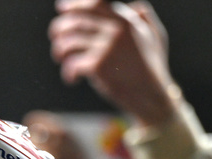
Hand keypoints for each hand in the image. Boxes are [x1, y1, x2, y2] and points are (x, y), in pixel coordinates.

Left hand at [48, 0, 178, 126]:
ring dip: (59, 50)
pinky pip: (72, 64)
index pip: (92, 4)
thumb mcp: (155, 36)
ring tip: (61, 58)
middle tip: (55, 38)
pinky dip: (68, 72)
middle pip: (75, 21)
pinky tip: (72, 79)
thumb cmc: (153, 68)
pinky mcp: (98, 66)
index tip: (61, 9)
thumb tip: (134, 6)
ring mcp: (106, 47)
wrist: (152, 96)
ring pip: (69, 42)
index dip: (74, 5)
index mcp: (125, 20)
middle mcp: (115, 30)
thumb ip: (145, 18)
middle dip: (59, 28)